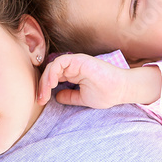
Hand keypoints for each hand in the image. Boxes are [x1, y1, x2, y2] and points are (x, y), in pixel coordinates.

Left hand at [37, 54, 161, 107]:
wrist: (121, 90)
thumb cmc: (106, 94)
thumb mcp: (82, 98)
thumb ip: (69, 96)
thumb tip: (56, 97)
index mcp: (72, 75)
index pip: (52, 78)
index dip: (44, 89)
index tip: (41, 101)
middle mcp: (72, 67)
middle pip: (49, 72)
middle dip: (42, 86)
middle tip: (40, 100)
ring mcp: (75, 62)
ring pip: (52, 66)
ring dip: (45, 80)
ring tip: (44, 94)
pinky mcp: (79, 60)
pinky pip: (60, 62)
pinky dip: (52, 72)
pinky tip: (52, 84)